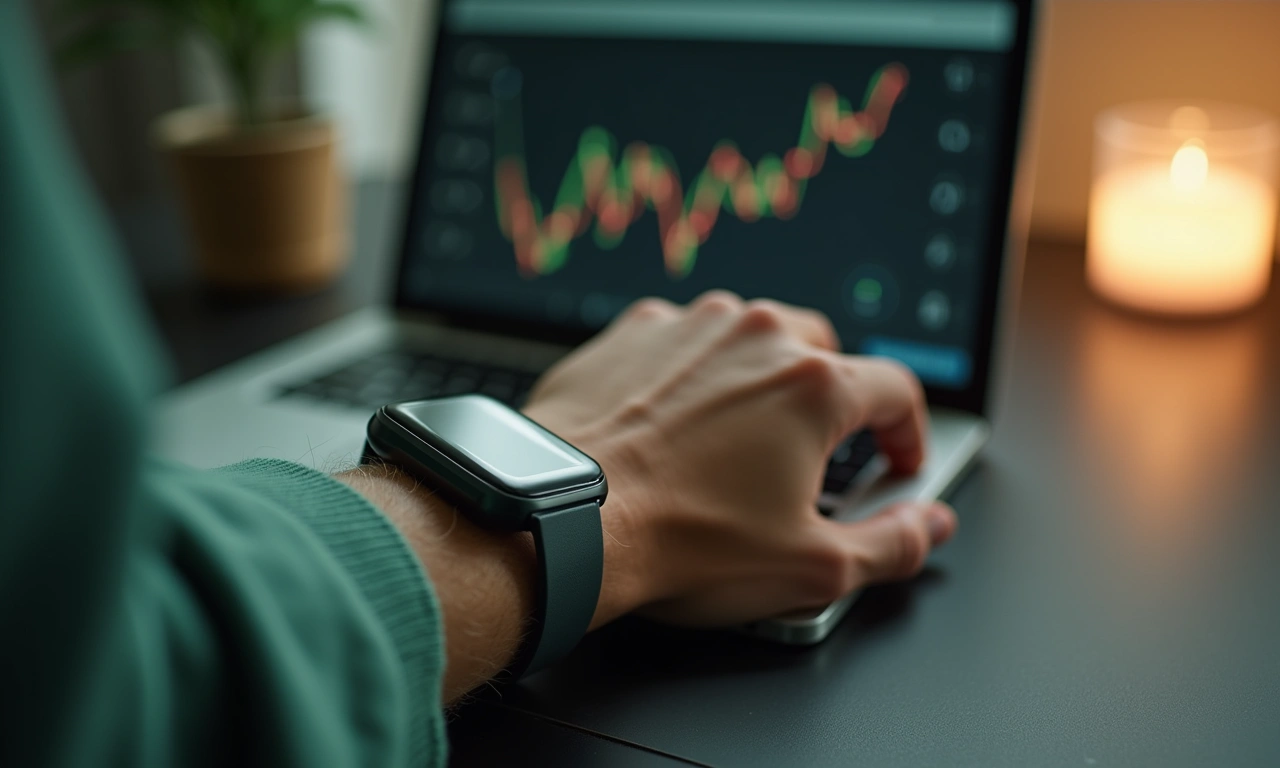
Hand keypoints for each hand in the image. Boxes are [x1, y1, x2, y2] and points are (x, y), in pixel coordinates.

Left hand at [524, 291, 956, 628]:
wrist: (563, 517)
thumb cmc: (682, 541)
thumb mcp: (812, 568)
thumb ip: (892, 543)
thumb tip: (929, 525)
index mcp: (815, 385)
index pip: (897, 390)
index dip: (910, 432)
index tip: (896, 461)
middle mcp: (755, 335)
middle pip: (825, 352)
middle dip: (834, 398)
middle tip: (817, 450)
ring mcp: (689, 325)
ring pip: (750, 337)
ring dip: (758, 378)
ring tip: (737, 439)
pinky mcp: (630, 332)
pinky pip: (682, 341)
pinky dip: (691, 373)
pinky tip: (674, 422)